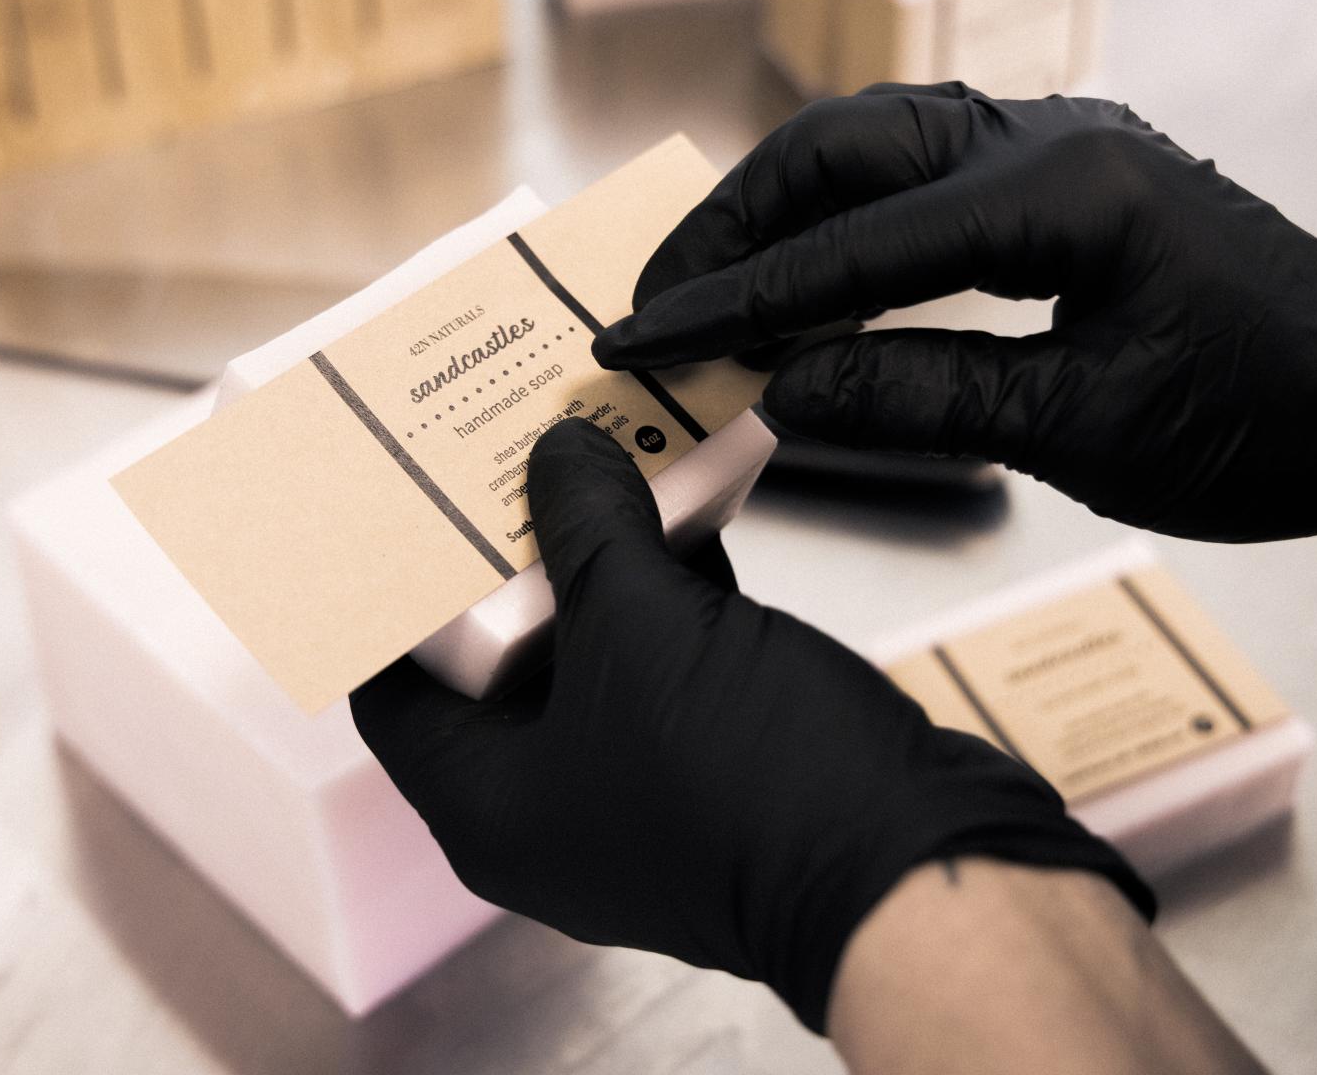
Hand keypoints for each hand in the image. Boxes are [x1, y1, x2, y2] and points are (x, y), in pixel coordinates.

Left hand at [350, 418, 1151, 1031]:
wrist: (922, 868)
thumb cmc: (755, 780)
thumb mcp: (643, 628)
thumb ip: (588, 528)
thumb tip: (558, 451)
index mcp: (491, 807)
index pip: (397, 691)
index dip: (394, 596)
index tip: (401, 508)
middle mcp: (554, 807)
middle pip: (502, 658)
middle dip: (511, 551)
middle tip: (504, 452)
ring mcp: (642, 788)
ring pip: (598, 650)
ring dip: (605, 555)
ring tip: (595, 447)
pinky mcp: (722, 764)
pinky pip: (673, 657)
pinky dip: (677, 584)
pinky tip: (690, 494)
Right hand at [594, 84, 1316, 554]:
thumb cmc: (1266, 424)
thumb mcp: (1083, 430)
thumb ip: (920, 398)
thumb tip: (783, 392)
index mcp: (1064, 191)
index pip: (855, 243)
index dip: (736, 299)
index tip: (643, 336)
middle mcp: (1050, 137)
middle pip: (842, 145)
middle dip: (735, 222)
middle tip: (657, 300)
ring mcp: (1054, 146)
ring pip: (871, 146)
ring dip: (778, 213)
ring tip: (706, 291)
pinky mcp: (1056, 178)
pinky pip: (918, 178)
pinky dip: (842, 224)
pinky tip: (802, 284)